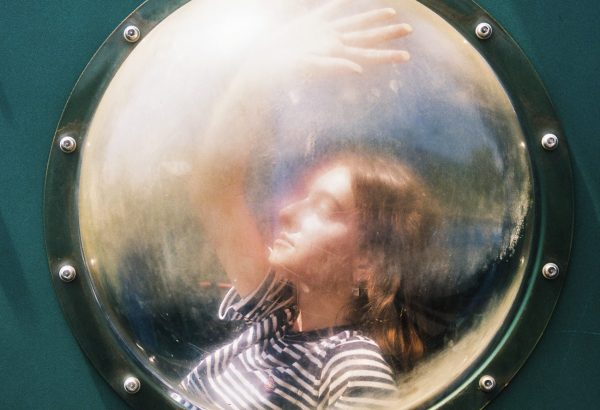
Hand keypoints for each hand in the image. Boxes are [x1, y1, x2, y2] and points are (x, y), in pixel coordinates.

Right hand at [264, 0, 411, 76]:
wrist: (262, 63)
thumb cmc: (284, 71)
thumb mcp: (309, 67)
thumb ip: (334, 67)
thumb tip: (358, 70)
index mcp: (337, 54)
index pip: (368, 55)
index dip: (387, 54)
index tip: (406, 56)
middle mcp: (335, 43)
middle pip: (367, 37)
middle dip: (388, 34)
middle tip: (409, 30)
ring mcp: (324, 33)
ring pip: (355, 23)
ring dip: (373, 18)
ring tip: (391, 12)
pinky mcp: (310, 24)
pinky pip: (331, 10)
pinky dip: (341, 2)